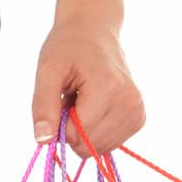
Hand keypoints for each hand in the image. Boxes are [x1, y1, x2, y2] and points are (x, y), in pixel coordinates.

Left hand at [32, 1, 144, 156]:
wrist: (95, 32)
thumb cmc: (69, 48)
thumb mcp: (48, 70)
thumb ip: (43, 106)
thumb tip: (44, 140)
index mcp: (109, 89)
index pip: (77, 134)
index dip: (60, 125)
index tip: (61, 101)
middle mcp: (129, 102)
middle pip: (88, 145)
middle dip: (72, 129)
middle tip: (73, 100)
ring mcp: (137, 111)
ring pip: (99, 149)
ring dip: (84, 131)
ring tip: (84, 101)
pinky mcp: (138, 118)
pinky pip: (109, 144)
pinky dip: (96, 132)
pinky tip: (96, 108)